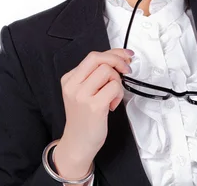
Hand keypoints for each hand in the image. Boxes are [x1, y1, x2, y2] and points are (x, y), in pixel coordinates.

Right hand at [57, 48, 132, 166]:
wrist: (78, 142)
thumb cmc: (84, 117)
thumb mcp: (82, 92)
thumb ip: (95, 75)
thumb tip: (119, 60)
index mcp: (69, 79)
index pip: (92, 56)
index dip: (113, 53)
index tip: (125, 56)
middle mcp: (73, 85)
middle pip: (99, 59)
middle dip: (118, 61)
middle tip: (126, 69)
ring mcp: (82, 96)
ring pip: (108, 72)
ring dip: (118, 82)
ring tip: (113, 95)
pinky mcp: (94, 106)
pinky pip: (114, 88)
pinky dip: (118, 94)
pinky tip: (112, 104)